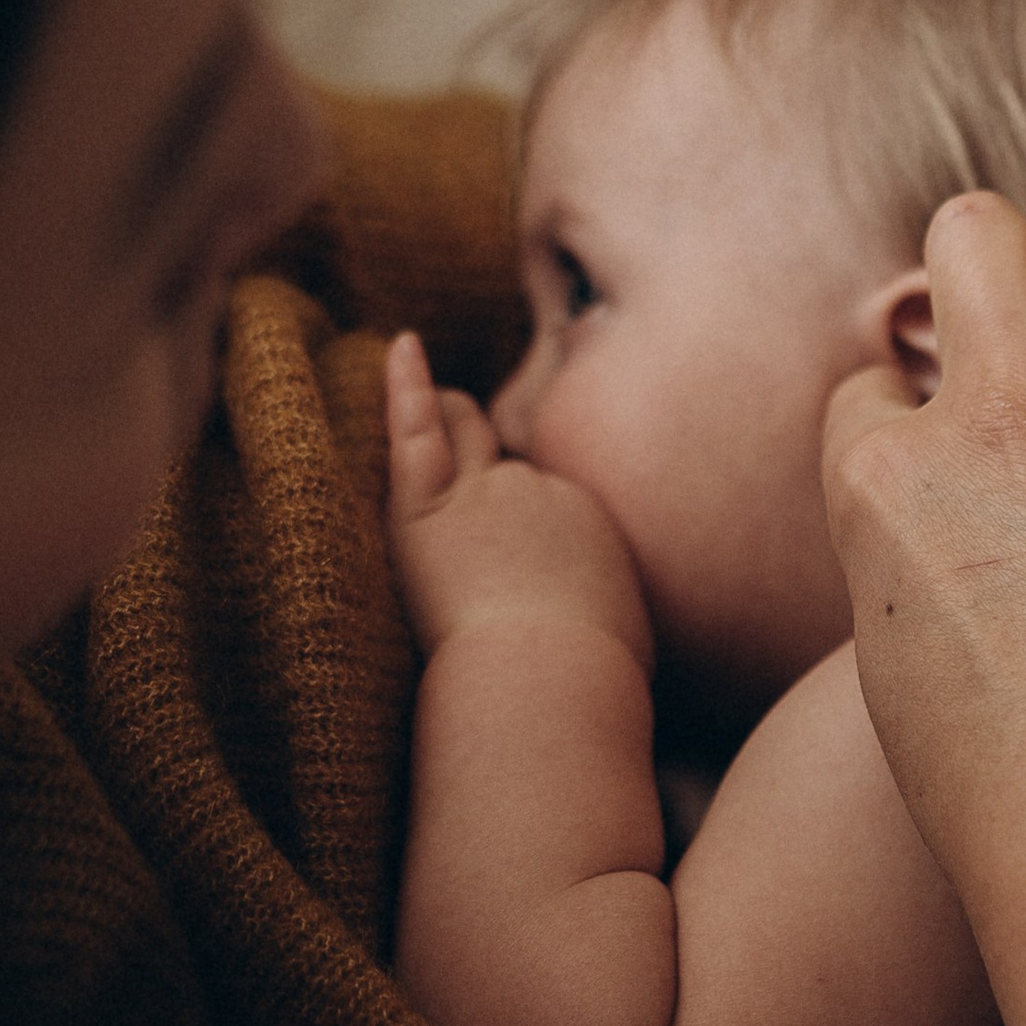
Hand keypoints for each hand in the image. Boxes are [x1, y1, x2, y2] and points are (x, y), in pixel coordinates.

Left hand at [383, 331, 651, 670]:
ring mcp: (485, 490)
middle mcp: (541, 490)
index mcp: (589, 519)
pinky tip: (400, 346)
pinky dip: (406, 383)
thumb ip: (609, 613)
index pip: (552, 492)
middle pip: (510, 448)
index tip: (522, 534)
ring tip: (433, 403)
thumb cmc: (589, 679)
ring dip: (451, 420)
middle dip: (490, 450)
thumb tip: (616, 629)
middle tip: (471, 450)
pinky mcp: (429, 507)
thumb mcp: (625, 639)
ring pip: (465, 428)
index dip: (532, 509)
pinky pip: (415, 428)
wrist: (551, 679)